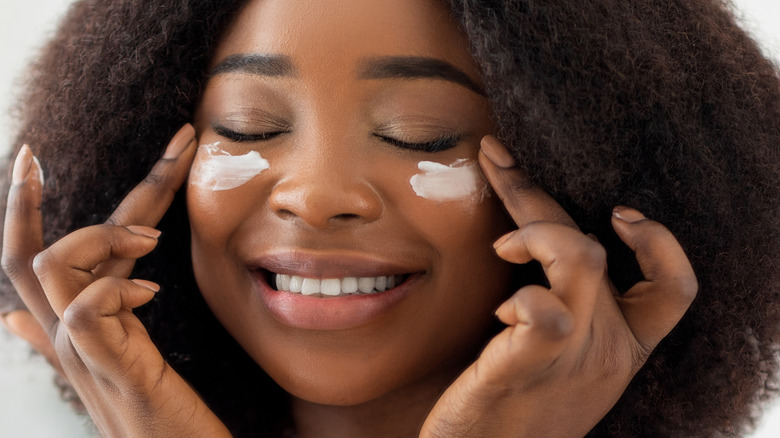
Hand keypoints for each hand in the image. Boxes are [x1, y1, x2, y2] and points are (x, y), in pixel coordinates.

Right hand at [1, 125, 231, 437]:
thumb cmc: (153, 412)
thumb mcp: (112, 362)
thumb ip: (72, 331)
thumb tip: (10, 318)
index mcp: (73, 324)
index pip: (39, 256)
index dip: (30, 207)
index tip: (31, 158)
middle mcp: (66, 334)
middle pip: (28, 253)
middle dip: (36, 194)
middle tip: (57, 152)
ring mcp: (83, 352)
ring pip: (47, 267)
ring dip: (103, 235)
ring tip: (153, 243)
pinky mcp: (109, 368)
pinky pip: (85, 310)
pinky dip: (118, 287)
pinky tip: (152, 291)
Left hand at [420, 136, 697, 437]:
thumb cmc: (522, 409)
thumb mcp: (565, 360)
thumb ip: (570, 307)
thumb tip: (547, 244)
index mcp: (623, 346)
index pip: (674, 289)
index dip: (662, 243)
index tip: (620, 212)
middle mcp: (608, 349)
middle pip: (599, 249)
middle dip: (536, 192)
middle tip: (497, 156)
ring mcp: (572, 357)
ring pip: (582, 261)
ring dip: (536, 233)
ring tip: (502, 247)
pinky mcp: (529, 366)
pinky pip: (543, 311)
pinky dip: (521, 295)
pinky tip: (502, 312)